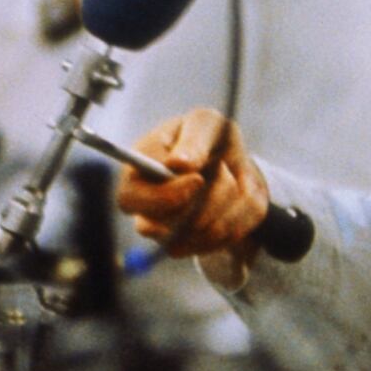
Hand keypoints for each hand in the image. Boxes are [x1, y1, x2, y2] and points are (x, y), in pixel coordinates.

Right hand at [115, 109, 271, 258]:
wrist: (232, 161)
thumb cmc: (209, 136)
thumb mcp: (205, 124)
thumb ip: (193, 140)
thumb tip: (177, 164)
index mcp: (135, 174)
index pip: (130, 199)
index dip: (166, 195)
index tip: (198, 178)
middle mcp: (145, 210)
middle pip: (167, 229)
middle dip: (208, 202)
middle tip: (225, 174)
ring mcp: (168, 233)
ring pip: (199, 236)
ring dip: (229, 205)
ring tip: (233, 180)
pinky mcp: (194, 246)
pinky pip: (222, 242)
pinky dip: (240, 218)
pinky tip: (237, 199)